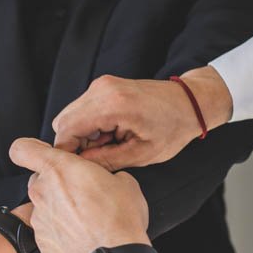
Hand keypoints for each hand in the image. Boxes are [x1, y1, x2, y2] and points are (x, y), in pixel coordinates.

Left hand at [9, 138, 149, 252]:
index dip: (31, 150)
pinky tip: (81, 236)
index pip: (22, 149)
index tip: (43, 154)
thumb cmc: (120, 219)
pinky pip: (48, 229)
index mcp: (59, 169)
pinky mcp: (42, 242)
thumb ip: (102, 173)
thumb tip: (103, 180)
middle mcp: (42, 191)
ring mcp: (39, 219)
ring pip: (43, 205)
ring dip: (59, 208)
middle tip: (79, 192)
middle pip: (38, 178)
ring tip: (85, 219)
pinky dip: (60, 230)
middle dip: (55, 182)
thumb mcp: (123, 181)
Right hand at [51, 67, 233, 169]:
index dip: (67, 153)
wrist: (189, 102)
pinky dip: (89, 125)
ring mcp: (102, 84)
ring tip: (110, 144)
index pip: (67, 129)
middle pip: (63, 121)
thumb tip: (78, 166)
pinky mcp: (104, 85)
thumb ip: (106, 160)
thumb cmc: (172, 129)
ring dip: (82, 135)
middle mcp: (102, 89)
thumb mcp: (142, 154)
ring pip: (70, 115)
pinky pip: (82, 109)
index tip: (79, 168)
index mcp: (112, 105)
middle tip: (99, 157)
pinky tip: (111, 134)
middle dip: (74, 144)